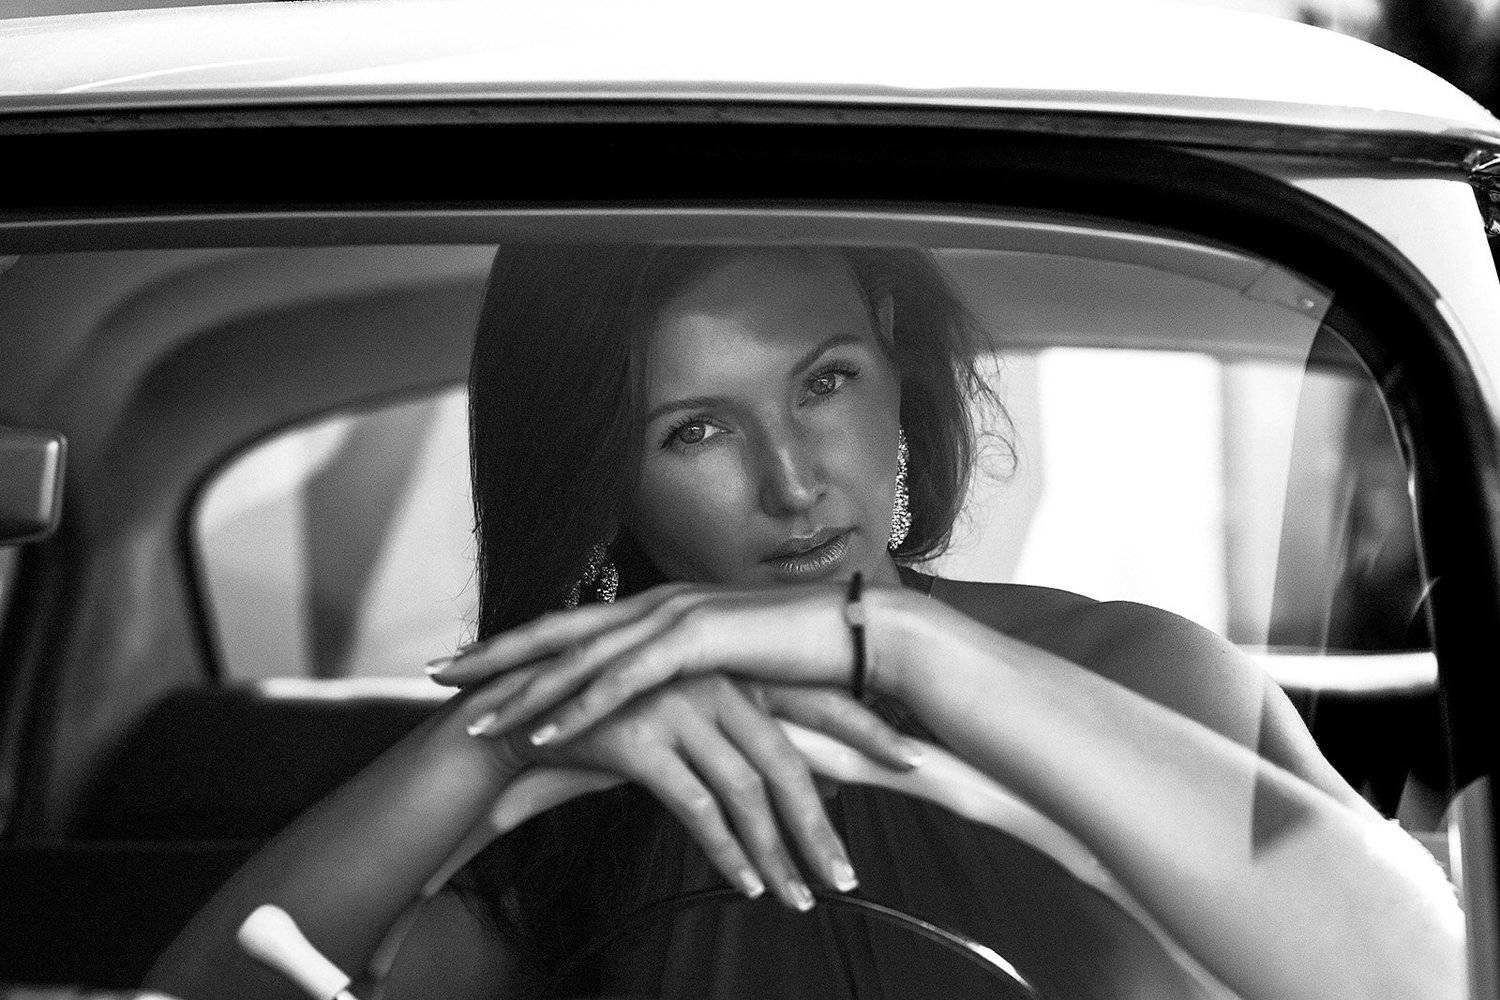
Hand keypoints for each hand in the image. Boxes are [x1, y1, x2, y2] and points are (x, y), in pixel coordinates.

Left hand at [432, 582, 895, 746]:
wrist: (861, 636)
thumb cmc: (799, 660)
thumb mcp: (728, 673)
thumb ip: (686, 684)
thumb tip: (659, 711)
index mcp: (657, 609)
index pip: (570, 627)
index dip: (514, 645)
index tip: (464, 663)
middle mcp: (656, 603)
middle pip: (555, 632)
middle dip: (493, 657)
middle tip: (435, 676)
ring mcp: (674, 616)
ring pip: (579, 659)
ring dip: (523, 692)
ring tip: (472, 721)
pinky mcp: (698, 640)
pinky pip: (626, 680)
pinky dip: (580, 707)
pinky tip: (544, 732)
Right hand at [465, 672, 922, 910]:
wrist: (520, 714)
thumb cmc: (612, 723)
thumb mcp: (686, 720)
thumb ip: (744, 744)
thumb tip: (813, 790)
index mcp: (730, 669)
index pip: (812, 703)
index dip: (862, 731)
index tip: (910, 763)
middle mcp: (710, 680)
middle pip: (785, 759)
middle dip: (819, 825)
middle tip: (849, 876)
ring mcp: (673, 705)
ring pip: (744, 789)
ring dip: (777, 853)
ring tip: (802, 900)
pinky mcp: (637, 736)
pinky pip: (695, 805)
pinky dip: (726, 849)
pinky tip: (745, 885)